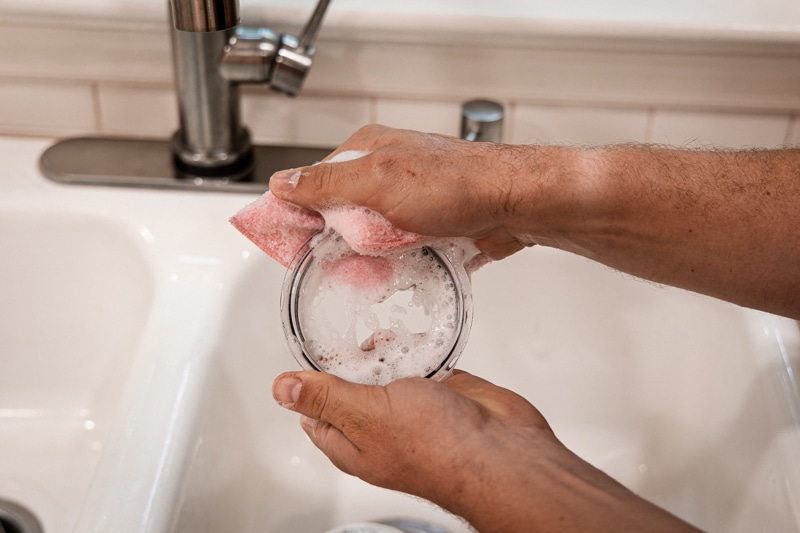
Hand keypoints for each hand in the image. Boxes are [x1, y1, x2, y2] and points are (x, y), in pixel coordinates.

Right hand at [268, 125, 531, 258]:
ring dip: (369, 256)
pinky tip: (397, 272)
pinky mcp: (430, 223)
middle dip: (338, 241)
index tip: (292, 246)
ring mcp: (410, 198)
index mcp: (367, 150)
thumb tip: (282, 183)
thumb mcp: (377, 182)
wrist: (515, 204)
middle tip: (338, 265)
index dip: (300, 215)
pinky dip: (396, 262)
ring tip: (372, 272)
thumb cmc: (454, 185)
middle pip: (343, 212)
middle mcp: (387, 171)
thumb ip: (326, 184)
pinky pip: (400, 247)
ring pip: (372, 234)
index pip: (315, 182)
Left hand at [272, 370, 699, 531]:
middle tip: (350, 336)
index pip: (316, 411)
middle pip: (352, 384)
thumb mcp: (364, 413)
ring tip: (385, 335)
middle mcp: (381, 426)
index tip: (308, 350)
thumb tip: (282, 388)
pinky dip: (418, 346)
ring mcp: (414, 407)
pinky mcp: (444, 390)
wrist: (502, 449)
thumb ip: (324, 397)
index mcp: (352, 441)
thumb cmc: (438, 446)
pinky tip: (414, 334)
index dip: (309, 382)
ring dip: (386, 348)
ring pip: (388, 369)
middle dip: (351, 358)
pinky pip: (422, 360)